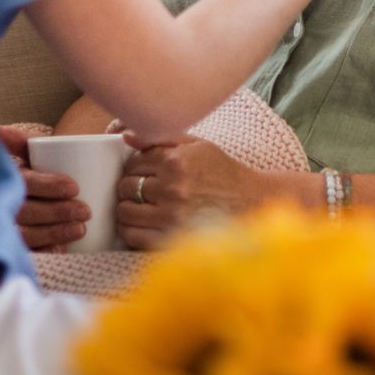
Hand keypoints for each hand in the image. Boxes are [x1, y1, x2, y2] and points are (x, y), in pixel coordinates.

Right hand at [0, 124, 90, 252]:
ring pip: (26, 235)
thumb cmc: (28, 176)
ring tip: (81, 228)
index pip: (24, 182)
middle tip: (86, 211)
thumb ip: (19, 142)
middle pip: (26, 211)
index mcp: (6, 179)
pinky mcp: (13, 250)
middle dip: (57, 212)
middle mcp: (1, 205)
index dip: (48, 185)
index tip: (74, 186)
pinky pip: (27, 256)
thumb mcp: (24, 158)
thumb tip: (0, 132)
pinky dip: (44, 253)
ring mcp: (5, 230)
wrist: (18, 205)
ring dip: (55, 232)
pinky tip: (62, 251)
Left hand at [114, 135, 272, 250]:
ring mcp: (170, 216)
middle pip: (125, 186)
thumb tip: (126, 136)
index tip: (142, 173)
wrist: (250, 203)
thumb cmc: (223, 173)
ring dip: (127, 208)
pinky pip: (133, 235)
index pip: (133, 163)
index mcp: (176, 161)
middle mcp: (172, 188)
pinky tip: (142, 224)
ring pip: (124, 211)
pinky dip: (131, 230)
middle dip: (129, 187)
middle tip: (140, 190)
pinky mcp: (170, 239)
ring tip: (139, 207)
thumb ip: (162, 138)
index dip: (135, 168)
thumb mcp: (197, 146)